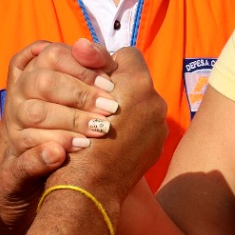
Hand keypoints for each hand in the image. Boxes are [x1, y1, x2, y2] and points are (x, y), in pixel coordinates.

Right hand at [4, 38, 121, 155]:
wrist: (53, 155)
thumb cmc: (80, 109)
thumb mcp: (87, 83)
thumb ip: (92, 61)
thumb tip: (83, 45)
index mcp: (38, 68)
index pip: (54, 55)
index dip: (83, 68)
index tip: (109, 84)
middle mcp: (22, 90)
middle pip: (45, 82)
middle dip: (80, 95)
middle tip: (109, 108)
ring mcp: (16, 119)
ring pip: (37, 113)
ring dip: (72, 120)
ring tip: (100, 129)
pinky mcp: (16, 147)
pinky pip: (30, 143)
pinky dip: (54, 146)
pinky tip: (80, 147)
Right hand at [44, 46, 167, 212]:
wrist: (88, 189)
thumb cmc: (75, 140)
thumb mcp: (79, 95)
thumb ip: (91, 68)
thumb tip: (89, 45)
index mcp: (136, 82)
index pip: (126, 55)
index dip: (106, 66)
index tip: (93, 81)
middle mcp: (155, 100)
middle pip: (136, 80)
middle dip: (119, 88)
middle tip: (97, 103)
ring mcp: (159, 124)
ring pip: (142, 103)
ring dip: (127, 109)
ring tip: (104, 123)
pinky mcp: (158, 144)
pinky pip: (146, 125)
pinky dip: (133, 129)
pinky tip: (114, 139)